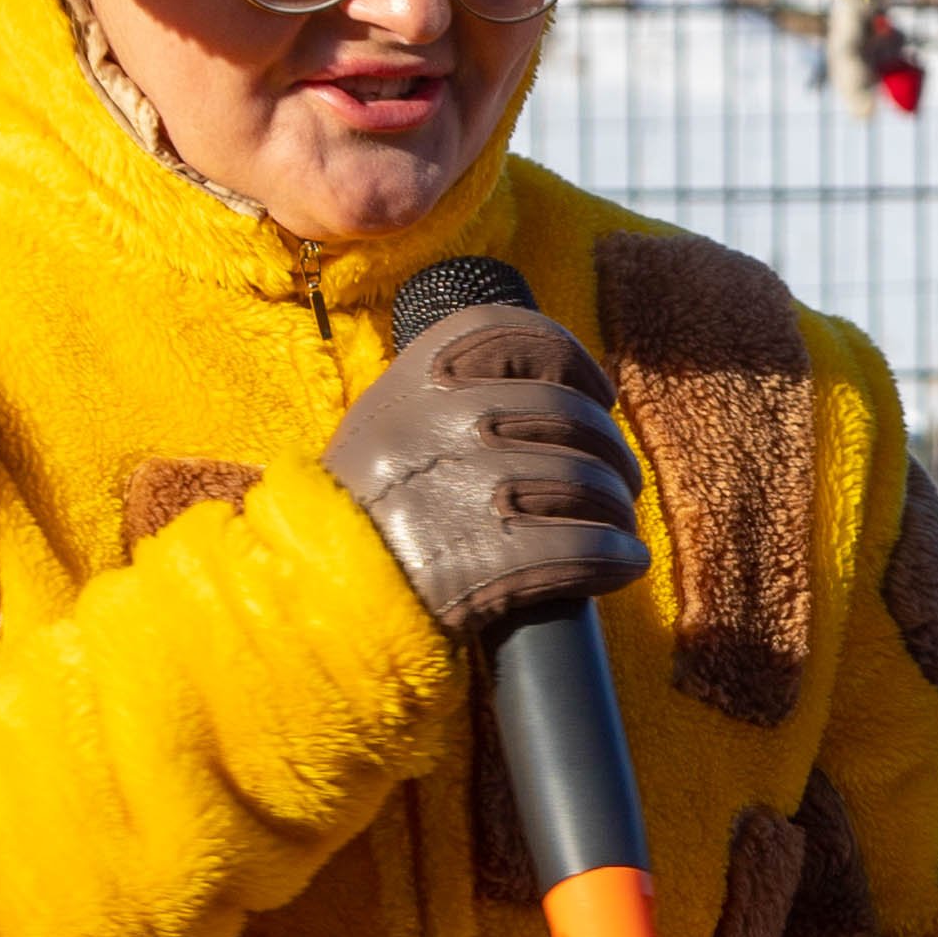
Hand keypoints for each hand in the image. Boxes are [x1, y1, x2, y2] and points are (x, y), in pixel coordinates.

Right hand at [324, 300, 647, 645]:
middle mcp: (439, 422)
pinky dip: (615, 555)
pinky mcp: (484, 561)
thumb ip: (448, 399)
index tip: (598, 394)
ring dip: (615, 507)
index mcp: (412, 379)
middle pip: (568, 412)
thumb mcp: (383, 433)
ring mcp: (462, 491)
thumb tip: (554, 389)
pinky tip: (625, 562)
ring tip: (618, 524)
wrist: (312, 603)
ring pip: (585, 480)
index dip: (572, 359)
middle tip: (618, 481)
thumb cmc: (361, 519)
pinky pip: (583, 546)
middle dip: (609, 450)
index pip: (516, 333)